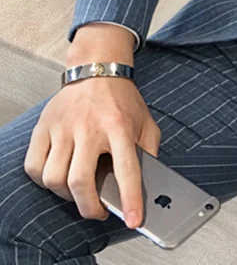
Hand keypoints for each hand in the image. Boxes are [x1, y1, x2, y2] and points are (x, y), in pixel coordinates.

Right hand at [23, 30, 159, 229]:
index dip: (131, 198)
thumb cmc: (122, 99)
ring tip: (78, 191)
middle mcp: (89, 127)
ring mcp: (63, 128)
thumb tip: (147, 183)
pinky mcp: (43, 127)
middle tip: (97, 211)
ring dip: (65, 195)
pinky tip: (57, 176)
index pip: (126, 169)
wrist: (98, 69)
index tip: (133, 219)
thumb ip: (149, 151)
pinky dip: (43, 180)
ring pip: (54, 178)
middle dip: (88, 207)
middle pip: (80, 181)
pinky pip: (33, 166)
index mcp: (119, 126)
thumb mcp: (146, 121)